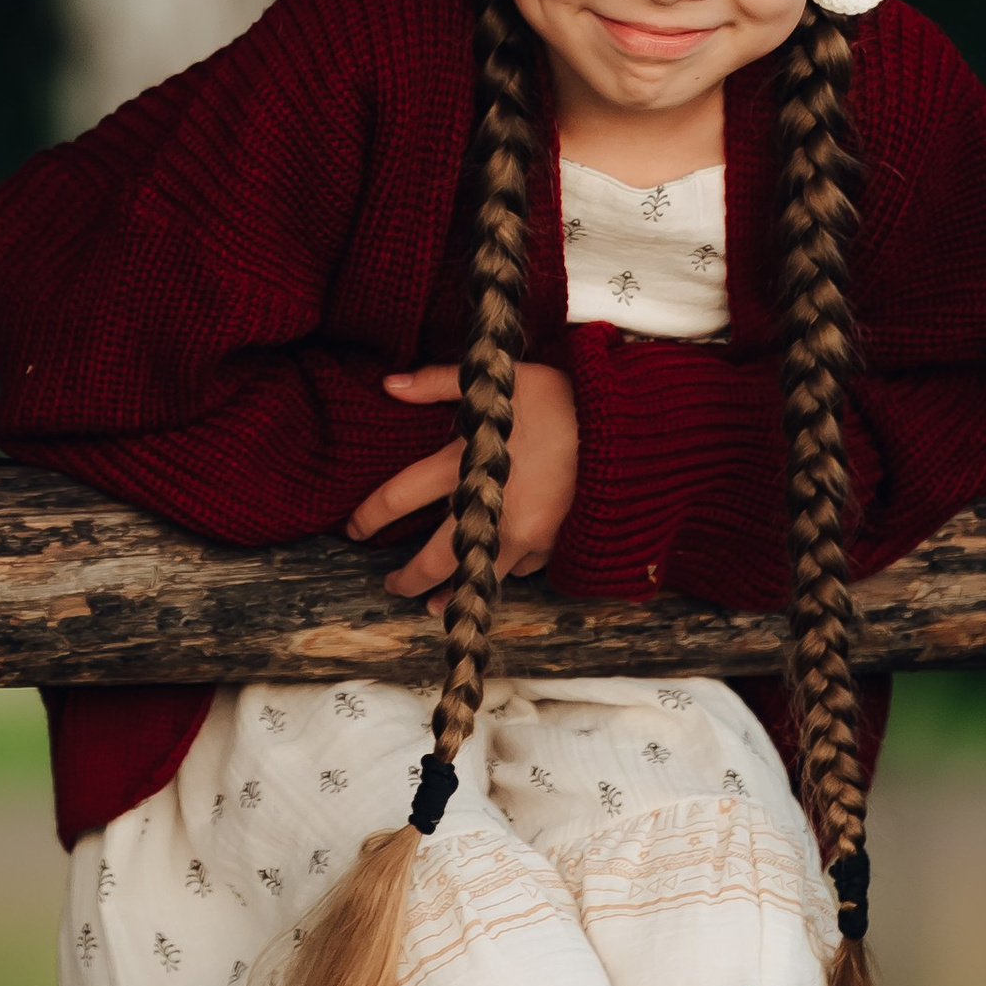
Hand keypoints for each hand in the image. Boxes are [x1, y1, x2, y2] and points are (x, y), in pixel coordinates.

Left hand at [345, 361, 580, 607]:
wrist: (631, 432)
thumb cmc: (566, 399)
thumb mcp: (502, 381)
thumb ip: (439, 383)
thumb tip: (388, 383)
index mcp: (470, 464)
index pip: (401, 496)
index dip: (370, 515)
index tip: (354, 528)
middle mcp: (491, 507)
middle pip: (433, 558)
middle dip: (407, 577)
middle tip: (391, 585)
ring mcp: (524, 534)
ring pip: (476, 577)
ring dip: (452, 593)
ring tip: (435, 604)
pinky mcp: (553, 545)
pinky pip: (521, 569)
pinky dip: (504, 572)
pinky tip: (494, 576)